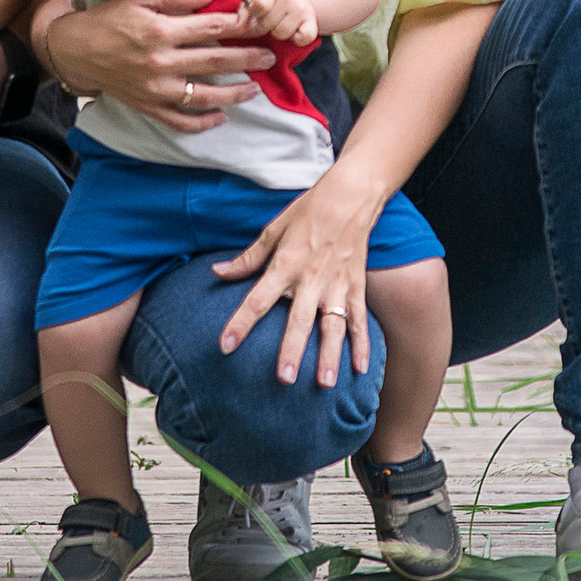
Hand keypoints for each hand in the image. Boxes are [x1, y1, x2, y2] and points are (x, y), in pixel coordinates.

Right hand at [43, 0, 272, 131]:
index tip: (261, 24)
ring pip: (204, 96)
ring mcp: (155, 88)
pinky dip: (203, 122)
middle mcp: (161, 62)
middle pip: (216, 62)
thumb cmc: (108, 19)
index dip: (242, 26)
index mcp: (160, 31)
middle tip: (270, 56)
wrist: (75, 49)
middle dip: (248, 59)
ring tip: (255, 89)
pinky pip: (180, 120)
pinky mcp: (148, 106)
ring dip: (234, 94)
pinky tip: (221, 116)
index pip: (213, 28)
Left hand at [211, 169, 385, 388]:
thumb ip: (247, 258)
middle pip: (299, 320)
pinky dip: (362, 343)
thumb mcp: (273, 229)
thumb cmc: (308, 211)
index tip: (225, 345)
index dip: (240, 322)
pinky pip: (359, 319)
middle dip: (291, 350)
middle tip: (284, 379)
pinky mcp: (356, 286)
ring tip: (326, 384)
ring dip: (330, 355)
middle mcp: (312, 278)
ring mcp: (337, 284)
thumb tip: (217, 272)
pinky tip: (361, 369)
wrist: (350, 196)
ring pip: (333, 325)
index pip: (258, 299)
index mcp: (286, 264)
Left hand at [238, 0, 318, 45]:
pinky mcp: (313, 23)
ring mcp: (302, 10)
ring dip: (277, 33)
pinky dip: (296, 39)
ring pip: (282, 33)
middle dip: (264, 25)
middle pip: (268, 24)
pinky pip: (303, 39)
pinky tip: (293, 31)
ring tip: (278, 23)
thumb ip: (243, 12)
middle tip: (267, 18)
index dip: (255, 13)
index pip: (261, 4)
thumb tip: (239, 27)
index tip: (255, 12)